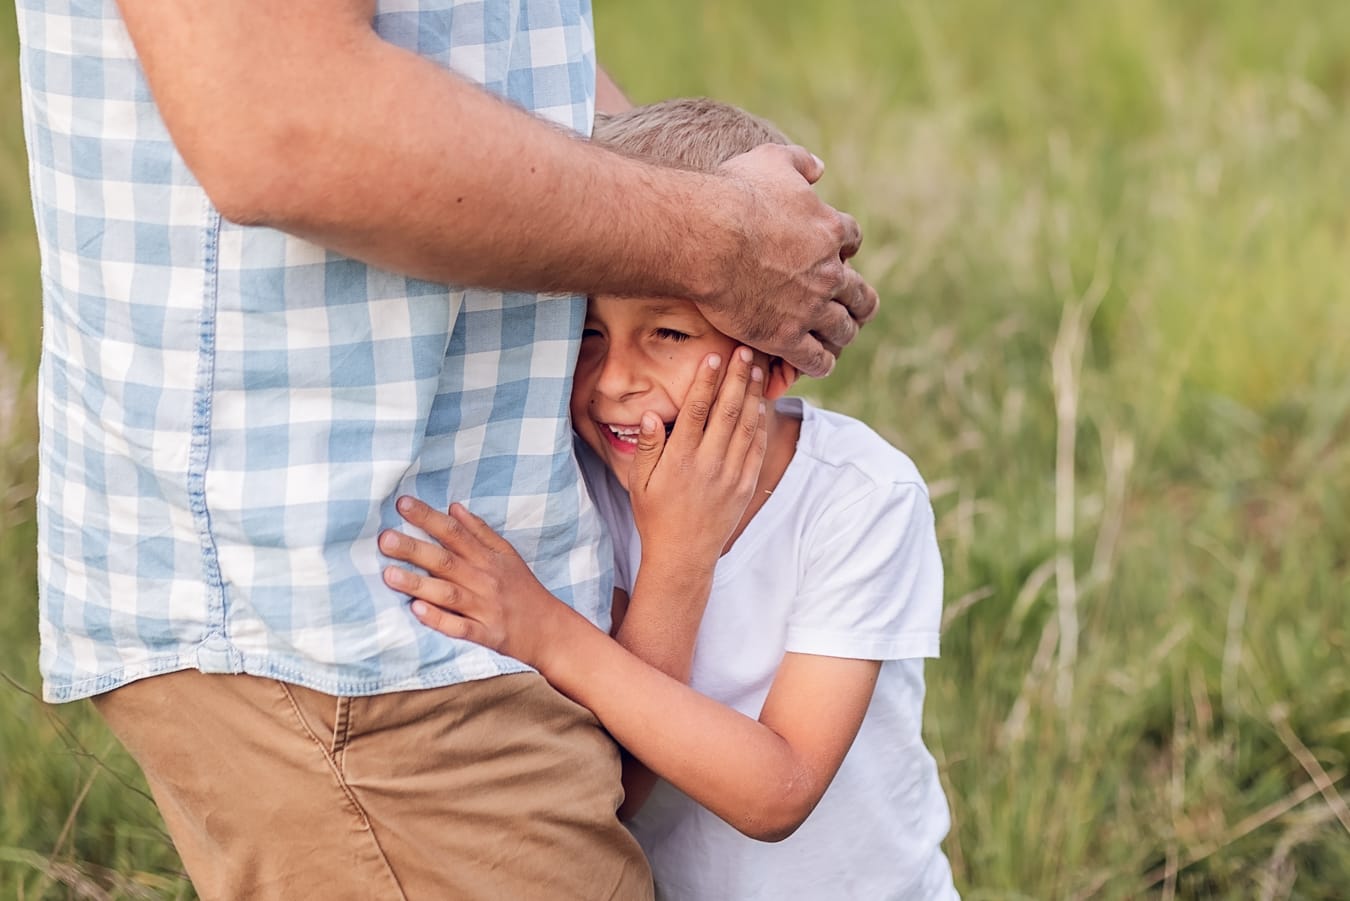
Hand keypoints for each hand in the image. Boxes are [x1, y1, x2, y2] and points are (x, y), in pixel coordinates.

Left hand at [379, 500, 579, 669]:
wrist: (549, 629)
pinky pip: (459, 628)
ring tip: (388, 574)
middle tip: (384, 539)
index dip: (428, 517)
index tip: (402, 504)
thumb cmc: (523, 589)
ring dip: (418, 584)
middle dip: (414, 549)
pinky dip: (439, 620)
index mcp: (487, 558)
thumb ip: (480, 531)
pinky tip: (417, 611)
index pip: (454, 533)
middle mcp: (483, 580)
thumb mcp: (507, 554)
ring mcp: (483, 608)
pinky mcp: (484, 634)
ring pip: (447, 594)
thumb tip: (453, 507)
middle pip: (445, 561)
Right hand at [627, 347, 768, 570]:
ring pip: (747, 424)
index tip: (714, 357)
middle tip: (745, 350)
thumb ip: (647, 447)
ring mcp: (731, 474)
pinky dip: (761, 422)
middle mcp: (709, 463)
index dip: (706, 380)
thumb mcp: (639, 482)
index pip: (696, 409)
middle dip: (737, 377)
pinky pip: (757, 447)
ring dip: (753, 393)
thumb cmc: (656, 516)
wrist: (684, 555)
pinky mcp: (746, 485)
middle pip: (728, 410)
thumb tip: (651, 414)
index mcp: (681, 459)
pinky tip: (761, 402)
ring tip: (757, 368)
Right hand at [701, 144, 879, 377]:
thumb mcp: (771, 160)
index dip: (845, 249)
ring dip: (842, 333)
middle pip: (861, 293)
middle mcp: (829, 272)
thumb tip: (818, 167)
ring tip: (836, 338)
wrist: (709, 237)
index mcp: (830, 230)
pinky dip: (820, 362)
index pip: (852, 241)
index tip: (835, 255)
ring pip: (844, 330)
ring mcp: (811, 308)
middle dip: (858, 300)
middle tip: (851, 306)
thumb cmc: (734, 195)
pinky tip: (815, 362)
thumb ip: (799, 161)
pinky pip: (817, 360)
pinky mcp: (787, 337)